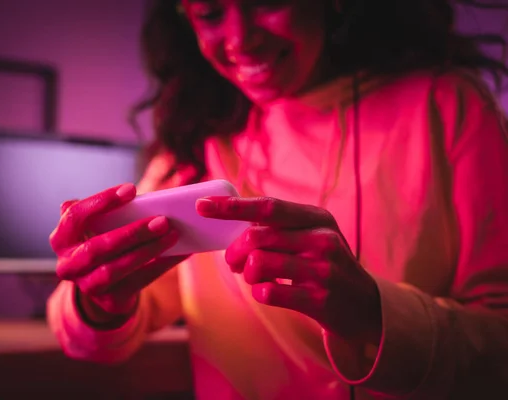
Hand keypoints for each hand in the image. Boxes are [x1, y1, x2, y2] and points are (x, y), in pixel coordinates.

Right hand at [50, 184, 186, 326]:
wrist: (103, 286)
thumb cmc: (102, 242)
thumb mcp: (96, 226)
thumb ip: (104, 211)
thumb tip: (134, 195)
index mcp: (61, 239)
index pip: (75, 217)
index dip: (102, 202)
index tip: (131, 190)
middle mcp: (68, 265)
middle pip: (98, 247)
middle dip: (132, 232)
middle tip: (163, 219)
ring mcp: (87, 286)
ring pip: (117, 268)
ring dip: (148, 250)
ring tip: (173, 234)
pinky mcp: (110, 301)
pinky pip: (139, 281)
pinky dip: (161, 265)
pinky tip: (180, 252)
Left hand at [196, 196, 381, 343]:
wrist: (362, 304)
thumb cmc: (323, 263)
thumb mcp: (310, 235)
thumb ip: (277, 227)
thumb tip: (228, 222)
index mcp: (317, 217)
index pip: (267, 207)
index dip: (232, 206)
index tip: (201, 206)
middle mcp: (322, 239)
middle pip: (257, 237)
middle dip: (234, 251)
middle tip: (232, 262)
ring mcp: (323, 270)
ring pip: (259, 264)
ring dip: (247, 273)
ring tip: (253, 276)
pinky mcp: (319, 299)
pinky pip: (270, 293)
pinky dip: (260, 293)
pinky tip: (267, 291)